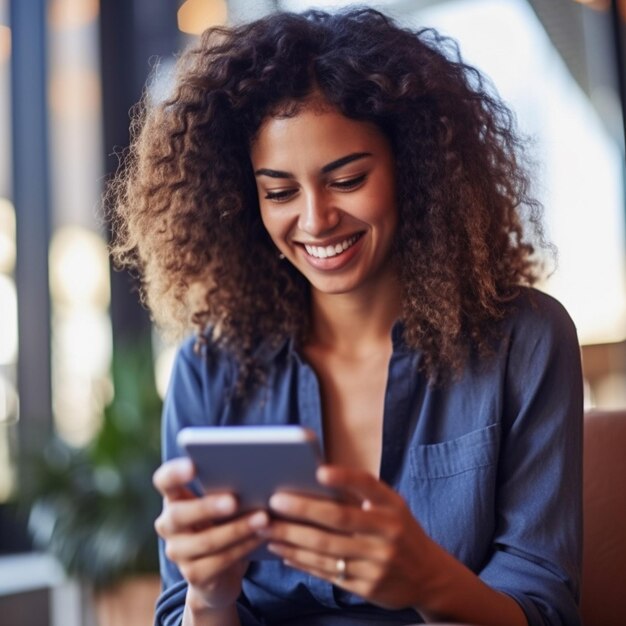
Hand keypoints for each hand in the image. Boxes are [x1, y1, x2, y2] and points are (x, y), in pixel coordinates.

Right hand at [153, 458, 268, 611]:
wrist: (220, 572)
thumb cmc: (224, 521)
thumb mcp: (222, 502)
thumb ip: (227, 487)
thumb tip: (254, 471)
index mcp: (174, 498)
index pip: (164, 481)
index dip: (174, 473)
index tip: (193, 464)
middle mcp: (168, 525)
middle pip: (180, 514)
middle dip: (208, 507)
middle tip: (234, 500)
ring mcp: (178, 552)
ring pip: (206, 541)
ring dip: (238, 528)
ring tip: (263, 517)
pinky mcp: (193, 575)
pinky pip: (220, 560)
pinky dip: (244, 546)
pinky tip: (261, 536)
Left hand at [263, 465, 439, 610]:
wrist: (428, 577)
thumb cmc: (399, 532)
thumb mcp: (392, 508)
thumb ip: (363, 497)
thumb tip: (316, 483)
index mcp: (392, 507)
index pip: (368, 486)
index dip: (344, 478)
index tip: (319, 471)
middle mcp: (387, 534)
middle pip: (338, 519)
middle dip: (302, 509)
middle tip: (273, 501)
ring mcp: (377, 563)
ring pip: (326, 549)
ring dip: (292, 538)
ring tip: (267, 529)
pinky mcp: (366, 587)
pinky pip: (327, 572)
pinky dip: (302, 561)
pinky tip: (284, 552)